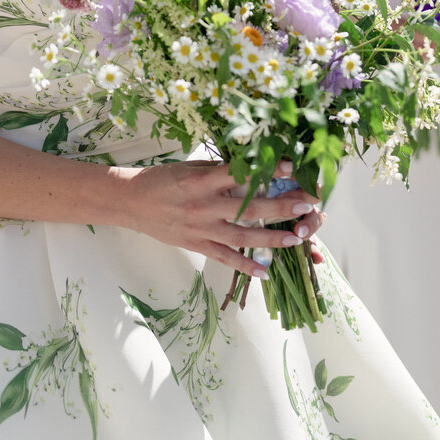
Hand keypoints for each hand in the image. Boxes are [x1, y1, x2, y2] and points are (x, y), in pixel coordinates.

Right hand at [122, 160, 322, 277]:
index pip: (242, 173)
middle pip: (250, 208)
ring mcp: (202, 228)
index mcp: (203, 180)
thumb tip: (250, 167)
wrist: (131, 202)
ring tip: (298, 238)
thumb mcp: (190, 167)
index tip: (294, 168)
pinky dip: (246, 266)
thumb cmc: (162, 179)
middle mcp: (204, 205)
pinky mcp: (197, 245)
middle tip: (307, 205)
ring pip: (243, 236)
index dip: (269, 171)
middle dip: (282, 206)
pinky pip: (225, 257)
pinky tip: (265, 273)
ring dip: (273, 238)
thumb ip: (219, 170)